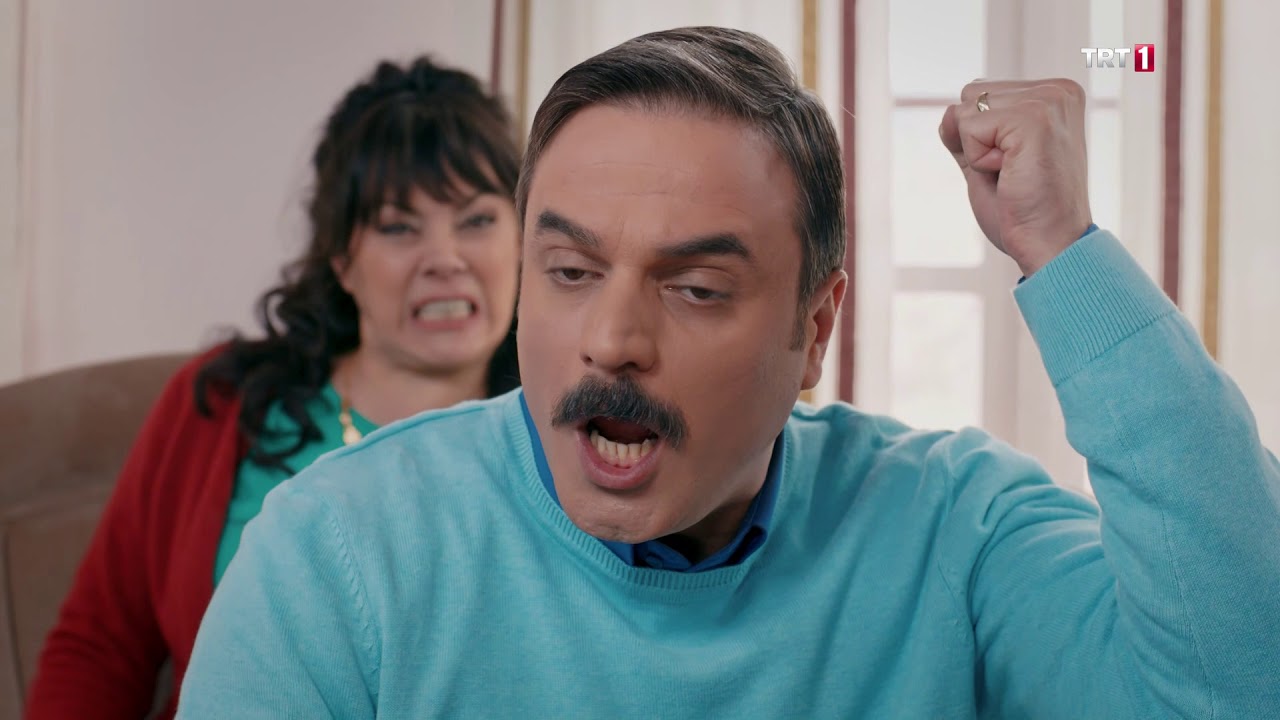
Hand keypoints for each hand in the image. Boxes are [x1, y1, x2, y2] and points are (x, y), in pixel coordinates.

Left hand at [939, 79, 1093, 276]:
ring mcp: (1048, 101)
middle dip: (976, 141)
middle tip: (1013, 171)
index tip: (1015, 165)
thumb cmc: (1023, 211)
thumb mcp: (988, 162)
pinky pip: (969, 127)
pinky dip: (978, 160)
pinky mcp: (1035, 117)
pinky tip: (1012, 174)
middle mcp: (1056, 91)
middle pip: (971, 94)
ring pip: (967, 110)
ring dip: (977, 151)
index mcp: (1052, 95)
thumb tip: (948, 114)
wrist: (1050, 244)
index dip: (980, 138)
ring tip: (1014, 172)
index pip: (981, 94)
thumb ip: (968, 133)